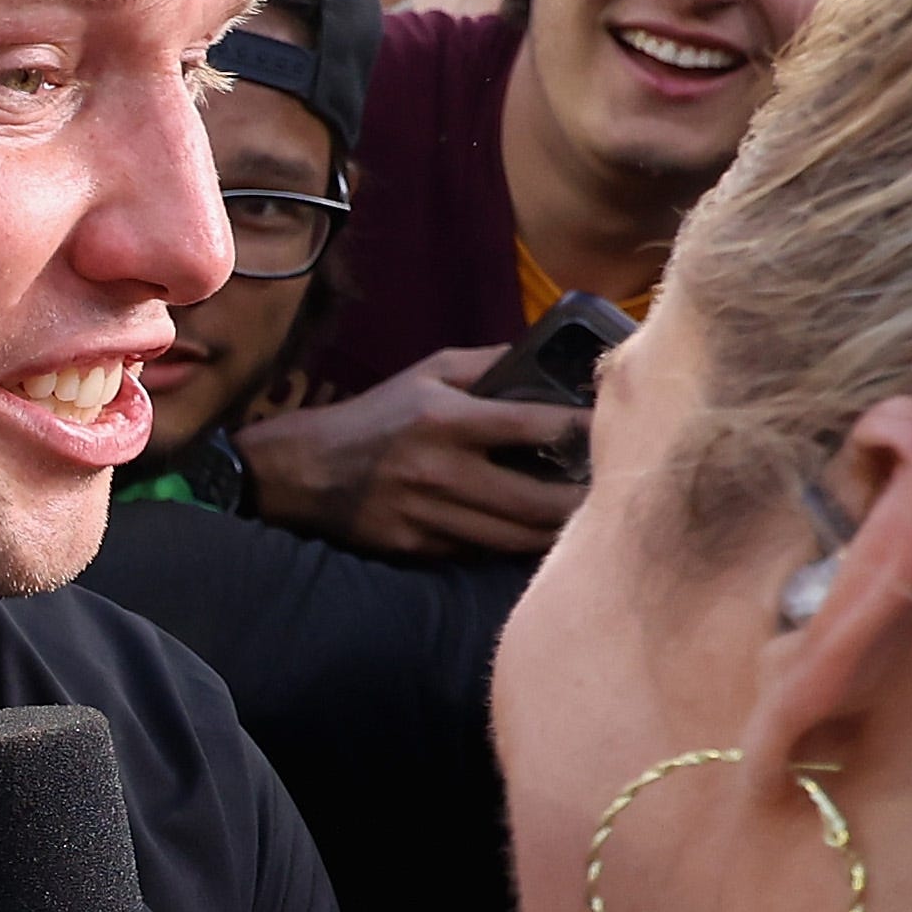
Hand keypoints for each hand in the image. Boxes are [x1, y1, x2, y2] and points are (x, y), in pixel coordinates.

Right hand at [230, 343, 581, 558]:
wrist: (305, 470)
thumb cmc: (375, 415)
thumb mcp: (426, 373)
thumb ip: (487, 364)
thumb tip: (547, 359)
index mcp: (446, 419)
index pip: (535, 426)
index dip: (580, 431)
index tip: (606, 432)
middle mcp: (440, 470)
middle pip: (536, 500)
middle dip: (579, 501)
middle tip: (607, 492)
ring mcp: (428, 515)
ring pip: (514, 538)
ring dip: (553, 531)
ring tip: (580, 520)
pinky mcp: (417, 548)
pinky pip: (479, 552)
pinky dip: (508, 544)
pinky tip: (528, 534)